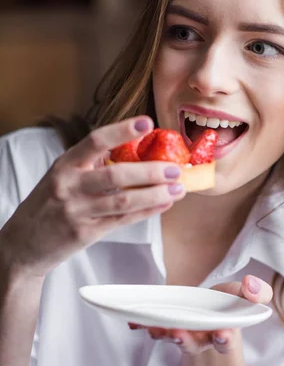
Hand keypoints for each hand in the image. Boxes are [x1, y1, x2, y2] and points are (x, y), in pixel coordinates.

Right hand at [0, 117, 186, 278]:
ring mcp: (76, 211)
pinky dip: (146, 212)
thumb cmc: (48, 204)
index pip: (95, 141)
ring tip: (178, 188)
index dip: (122, 130)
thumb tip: (134, 150)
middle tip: (175, 168)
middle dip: (150, 171)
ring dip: (155, 194)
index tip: (147, 122)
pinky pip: (122, 220)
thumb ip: (90, 164)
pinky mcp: (84, 233)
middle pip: (115, 175)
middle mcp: (68, 185)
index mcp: (65, 165)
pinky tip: (164, 204)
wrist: (24, 243)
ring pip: (123, 201)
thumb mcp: (61, 176)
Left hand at [128, 275, 272, 354]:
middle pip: (193, 344)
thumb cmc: (229, 304)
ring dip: (162, 334)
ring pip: (171, 338)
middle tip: (179, 335)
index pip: (226, 341)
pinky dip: (143, 325)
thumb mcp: (244, 296)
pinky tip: (133, 322)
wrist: (210, 309)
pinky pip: (153, 328)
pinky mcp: (166, 327)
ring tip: (153, 328)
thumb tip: (252, 286)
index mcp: (224, 333)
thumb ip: (254, 292)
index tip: (222, 335)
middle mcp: (201, 339)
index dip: (225, 339)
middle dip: (186, 340)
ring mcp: (182, 334)